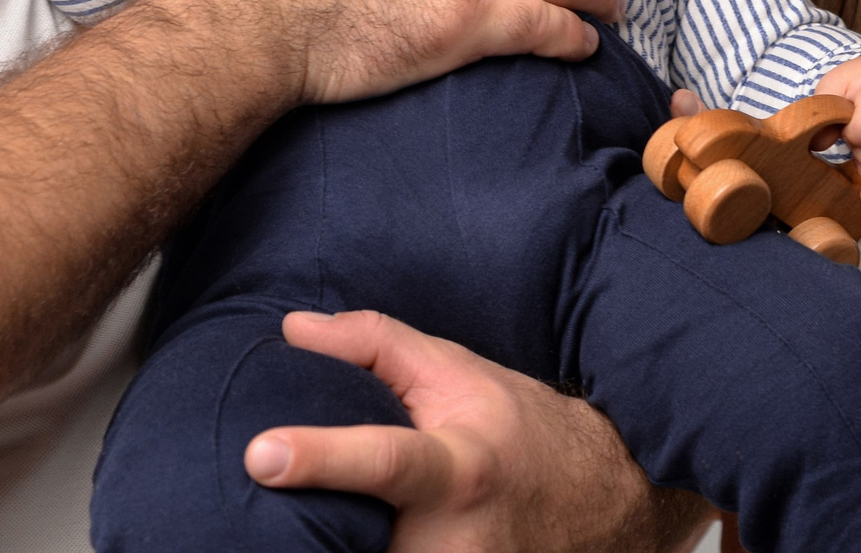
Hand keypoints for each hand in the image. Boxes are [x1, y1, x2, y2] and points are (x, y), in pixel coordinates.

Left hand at [248, 310, 709, 552]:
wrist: (601, 504)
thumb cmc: (517, 430)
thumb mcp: (456, 372)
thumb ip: (374, 344)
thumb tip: (292, 330)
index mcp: (457, 468)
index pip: (382, 460)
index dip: (320, 458)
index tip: (259, 455)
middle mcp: (455, 541)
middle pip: (357, 544)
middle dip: (311, 531)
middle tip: (274, 506)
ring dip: (337, 550)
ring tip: (317, 528)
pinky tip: (352, 541)